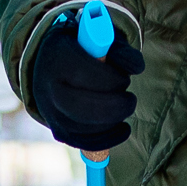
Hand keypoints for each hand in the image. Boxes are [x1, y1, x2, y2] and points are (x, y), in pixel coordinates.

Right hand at [27, 7, 141, 150]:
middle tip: (130, 100)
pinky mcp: (59, 131)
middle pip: (80, 107)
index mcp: (58, 57)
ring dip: (112, 121)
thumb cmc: (86, 52)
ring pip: (84, 128)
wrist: (54, 66)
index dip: (111, 79)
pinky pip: (84, 143)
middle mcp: (49, 87)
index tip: (124, 78)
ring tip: (120, 106)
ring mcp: (51, 112)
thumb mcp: (102, 41)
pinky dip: (108, 139)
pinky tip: (122, 127)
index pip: (84, 73)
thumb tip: (137, 67)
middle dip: (114, 107)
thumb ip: (121, 51)